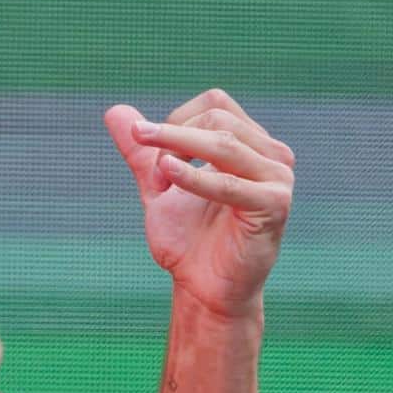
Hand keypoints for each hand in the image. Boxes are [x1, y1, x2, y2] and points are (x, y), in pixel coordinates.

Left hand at [105, 90, 294, 319]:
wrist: (203, 288)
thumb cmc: (188, 241)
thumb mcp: (158, 188)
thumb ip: (141, 152)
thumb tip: (115, 111)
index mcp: (250, 145)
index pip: (214, 105)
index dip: (176, 125)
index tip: (156, 162)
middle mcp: (271, 155)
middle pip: (217, 119)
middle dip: (174, 141)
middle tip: (154, 179)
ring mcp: (277, 177)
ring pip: (224, 142)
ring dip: (177, 155)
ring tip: (158, 181)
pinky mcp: (275, 204)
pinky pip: (229, 182)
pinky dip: (193, 177)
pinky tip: (166, 178)